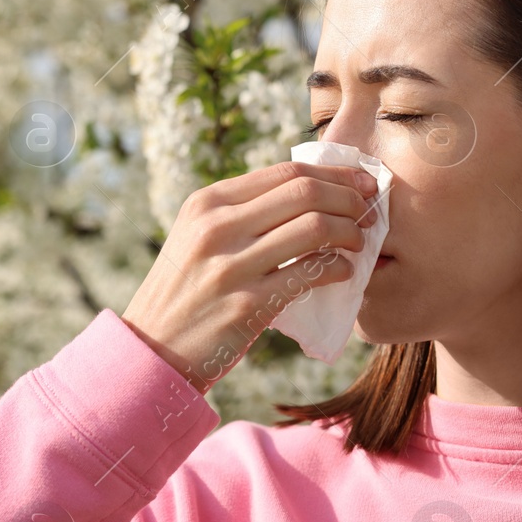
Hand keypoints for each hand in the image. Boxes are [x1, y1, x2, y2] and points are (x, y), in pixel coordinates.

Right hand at [121, 161, 379, 393]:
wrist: (154, 349)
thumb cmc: (186, 291)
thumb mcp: (197, 236)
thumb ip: (242, 211)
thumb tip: (311, 190)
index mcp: (207, 203)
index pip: (286, 171)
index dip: (335, 174)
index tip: (361, 183)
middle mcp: (216, 227)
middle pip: (305, 192)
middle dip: (349, 198)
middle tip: (367, 212)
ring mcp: (231, 266)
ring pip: (314, 227)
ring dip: (350, 232)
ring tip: (357, 243)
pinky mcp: (247, 305)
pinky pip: (311, 273)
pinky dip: (338, 268)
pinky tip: (342, 272)